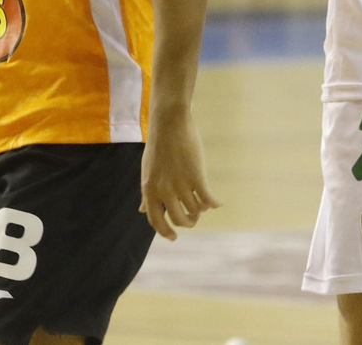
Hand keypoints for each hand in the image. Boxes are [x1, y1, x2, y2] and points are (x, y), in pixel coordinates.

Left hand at [140, 107, 220, 240]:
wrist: (169, 123)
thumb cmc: (158, 146)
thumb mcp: (147, 171)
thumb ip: (147, 193)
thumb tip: (142, 210)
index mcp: (149, 190)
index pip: (156, 221)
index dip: (165, 232)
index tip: (174, 237)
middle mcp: (164, 191)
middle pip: (179, 219)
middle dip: (188, 222)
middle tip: (193, 219)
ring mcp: (180, 184)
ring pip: (195, 210)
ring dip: (201, 211)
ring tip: (204, 205)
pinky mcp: (196, 176)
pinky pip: (207, 199)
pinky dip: (215, 203)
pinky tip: (219, 203)